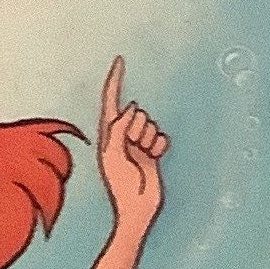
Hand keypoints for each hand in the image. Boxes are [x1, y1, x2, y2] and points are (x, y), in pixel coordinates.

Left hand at [96, 55, 166, 234]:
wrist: (138, 207)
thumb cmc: (121, 185)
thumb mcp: (113, 155)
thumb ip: (118, 129)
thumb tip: (130, 108)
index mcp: (107, 135)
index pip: (111, 101)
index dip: (115, 81)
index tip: (119, 61)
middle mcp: (122, 135)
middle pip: (137, 113)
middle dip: (138, 128)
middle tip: (132, 151)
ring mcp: (138, 142)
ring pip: (151, 124)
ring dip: (149, 139)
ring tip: (142, 158)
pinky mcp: (153, 150)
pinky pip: (162, 136)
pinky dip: (160, 146)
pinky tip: (154, 159)